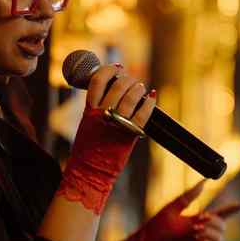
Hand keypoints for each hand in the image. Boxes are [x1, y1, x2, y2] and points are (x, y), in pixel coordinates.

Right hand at [57, 65, 155, 214]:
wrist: (89, 172)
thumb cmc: (88, 149)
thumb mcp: (88, 124)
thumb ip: (97, 109)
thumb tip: (113, 92)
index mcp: (89, 110)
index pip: (97, 81)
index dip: (108, 70)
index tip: (117, 68)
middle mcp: (102, 114)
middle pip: (117, 86)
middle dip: (127, 79)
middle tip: (132, 81)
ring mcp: (115, 124)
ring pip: (130, 97)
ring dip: (138, 88)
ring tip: (141, 88)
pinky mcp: (128, 135)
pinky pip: (142, 114)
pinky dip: (149, 103)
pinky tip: (151, 98)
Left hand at [126, 181, 239, 240]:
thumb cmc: (157, 226)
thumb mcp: (173, 208)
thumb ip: (190, 196)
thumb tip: (204, 181)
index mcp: (197, 219)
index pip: (219, 214)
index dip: (230, 210)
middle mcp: (202, 232)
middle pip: (222, 225)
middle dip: (214, 221)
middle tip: (199, 220)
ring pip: (219, 238)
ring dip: (210, 232)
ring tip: (194, 231)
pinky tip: (198, 240)